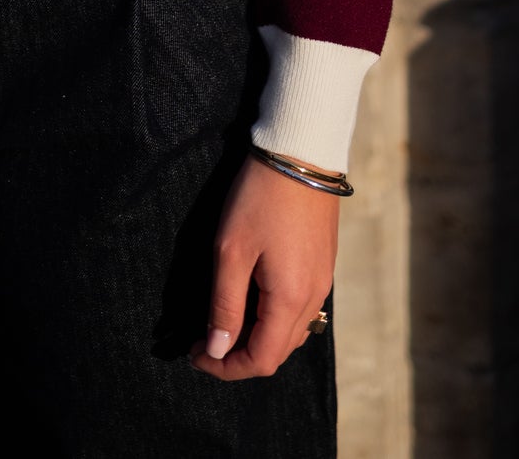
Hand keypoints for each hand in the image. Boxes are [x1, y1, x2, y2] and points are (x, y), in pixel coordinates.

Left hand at [188, 154, 337, 379]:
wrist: (301, 151)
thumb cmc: (259, 198)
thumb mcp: (231, 250)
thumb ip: (225, 304)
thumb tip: (217, 349)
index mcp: (291, 300)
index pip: (261, 360)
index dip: (226, 367)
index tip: (195, 355)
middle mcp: (314, 298)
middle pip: (278, 352)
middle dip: (239, 357)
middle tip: (204, 342)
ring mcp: (323, 283)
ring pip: (292, 335)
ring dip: (258, 340)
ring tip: (224, 323)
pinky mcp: (323, 266)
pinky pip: (302, 312)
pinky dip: (275, 321)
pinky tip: (253, 302)